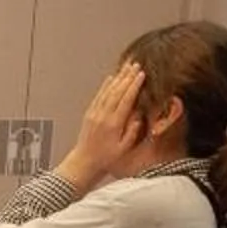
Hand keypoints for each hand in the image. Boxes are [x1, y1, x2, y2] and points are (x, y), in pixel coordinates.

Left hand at [60, 64, 149, 188]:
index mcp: (114, 124)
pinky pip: (99, 96)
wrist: (84, 162)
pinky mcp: (90, 113)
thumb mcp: (124, 148)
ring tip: (126, 66)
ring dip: (118, 77)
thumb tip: (137, 115)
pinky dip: (105, 85)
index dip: (134, 85)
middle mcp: (103, 115)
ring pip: (108, 90)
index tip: (141, 74)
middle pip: (117, 91)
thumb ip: (132, 131)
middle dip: (127, 76)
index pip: (126, 99)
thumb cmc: (106, 159)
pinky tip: (111, 78)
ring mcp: (95, 113)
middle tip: (136, 64)